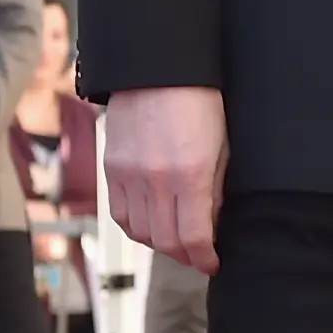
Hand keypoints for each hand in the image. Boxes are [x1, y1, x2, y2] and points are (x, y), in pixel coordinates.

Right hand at [104, 85, 228, 273]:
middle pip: (166, 241)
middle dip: (184, 255)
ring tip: (175, 241)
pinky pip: (119, 214)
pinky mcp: (111, 169)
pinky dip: (134, 227)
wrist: (157, 70)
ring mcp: (128, 176)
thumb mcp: (221, 147)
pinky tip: (149, 225)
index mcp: (189, 176)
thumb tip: (211, 224)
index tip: (212, 263)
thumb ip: (215, 189)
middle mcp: (155, 181)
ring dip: (160, 244)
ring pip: (140, 233)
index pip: (194, 237)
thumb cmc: (198, 102)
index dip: (205, 258)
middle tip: (197, 255)